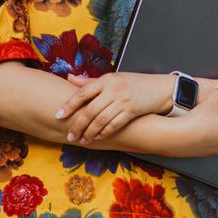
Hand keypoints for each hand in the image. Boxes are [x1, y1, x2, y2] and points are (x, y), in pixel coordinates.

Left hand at [56, 72, 171, 144]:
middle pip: (90, 110)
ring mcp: (123, 101)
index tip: (58, 115)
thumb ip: (90, 81)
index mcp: (106, 80)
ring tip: (81, 139)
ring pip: (101, 120)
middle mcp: (113, 89)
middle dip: (78, 125)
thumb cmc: (132, 83)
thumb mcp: (112, 78)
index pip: (83, 92)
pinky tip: (97, 137)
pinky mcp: (131, 111)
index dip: (69, 104)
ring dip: (89, 132)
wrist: (158, 88)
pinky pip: (114, 125)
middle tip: (70, 135)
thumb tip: (69, 78)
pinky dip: (104, 132)